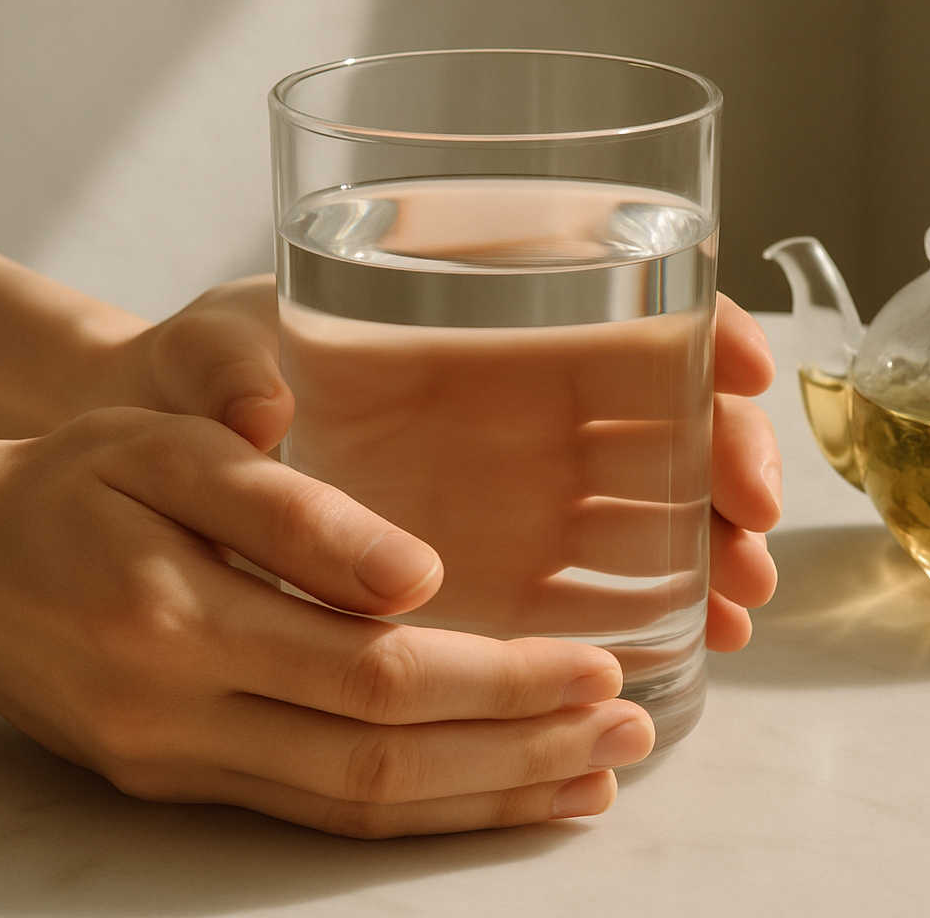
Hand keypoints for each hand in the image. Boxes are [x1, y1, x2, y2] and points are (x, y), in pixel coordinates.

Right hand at [0, 411, 653, 836]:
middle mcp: (180, 717)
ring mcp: (178, 764)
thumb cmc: (67, 480)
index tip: (599, 670)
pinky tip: (487, 793)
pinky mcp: (180, 780)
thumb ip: (292, 512)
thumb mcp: (168, 449)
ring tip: (590, 778)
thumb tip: (420, 576)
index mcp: (181, 620)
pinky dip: (419, 811)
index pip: (379, 678)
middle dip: (521, 755)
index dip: (501, 683)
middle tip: (630, 733)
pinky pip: (317, 814)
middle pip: (385, 765)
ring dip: (486, 798)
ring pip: (358, 810)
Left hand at [128, 279, 780, 651]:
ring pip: (661, 493)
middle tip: (751, 526)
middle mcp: (527, 387)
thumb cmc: (201, 382)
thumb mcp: (207, 350)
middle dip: (731, 457)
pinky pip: (614, 568)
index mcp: (481, 310)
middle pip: (670, 405)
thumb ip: (225, 366)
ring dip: (718, 541)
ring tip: (738, 605)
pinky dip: (669, 596)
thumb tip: (260, 410)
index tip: (744, 368)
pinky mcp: (519, 550)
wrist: (177, 465)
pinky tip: (702, 636)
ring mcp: (531, 472)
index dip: (700, 319)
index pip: (621, 293)